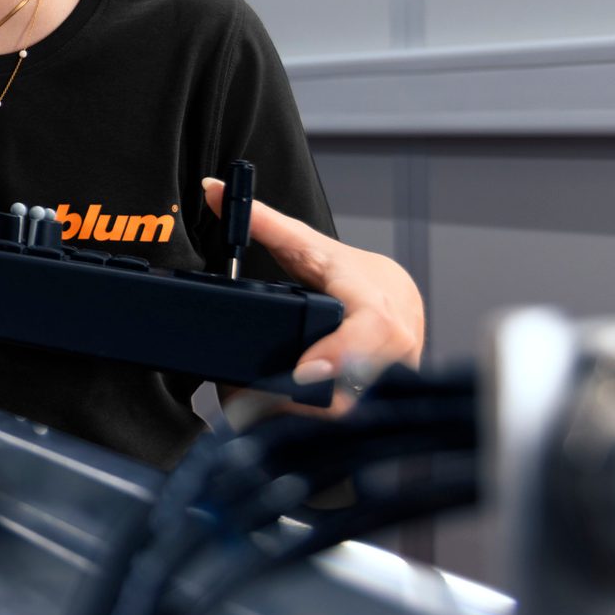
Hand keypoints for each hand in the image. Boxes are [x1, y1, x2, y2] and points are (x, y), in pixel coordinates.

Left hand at [203, 176, 423, 413]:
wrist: (393, 293)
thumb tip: (214, 192)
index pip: (371, 326)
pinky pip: (358, 415)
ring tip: (256, 412)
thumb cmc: (348, 271)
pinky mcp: (393, 395)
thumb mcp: (306, 245)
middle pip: (358, 380)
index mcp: (376, 298)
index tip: (303, 369)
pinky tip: (285, 422)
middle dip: (304, 398)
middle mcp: (398, 340)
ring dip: (307, 414)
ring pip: (357, 406)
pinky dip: (319, 420)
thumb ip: (263, 222)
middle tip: (250, 402)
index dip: (340, 352)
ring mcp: (401, 371)